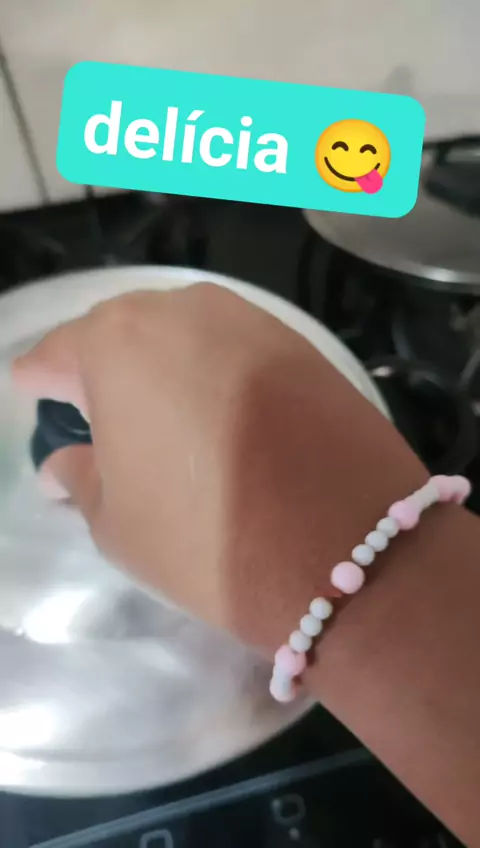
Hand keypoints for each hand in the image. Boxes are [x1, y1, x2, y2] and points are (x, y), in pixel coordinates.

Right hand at [13, 283, 425, 652]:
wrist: (344, 543)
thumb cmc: (206, 535)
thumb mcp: (118, 521)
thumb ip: (80, 477)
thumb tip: (63, 461)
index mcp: (115, 345)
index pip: (55, 354)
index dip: (40, 381)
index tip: (34, 395)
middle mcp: (179, 311)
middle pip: (118, 332)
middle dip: (101, 367)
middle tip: (99, 413)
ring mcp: (247, 319)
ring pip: (180, 332)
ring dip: (161, 364)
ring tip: (162, 413)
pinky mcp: (299, 341)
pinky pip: (232, 346)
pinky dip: (214, 370)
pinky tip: (220, 412)